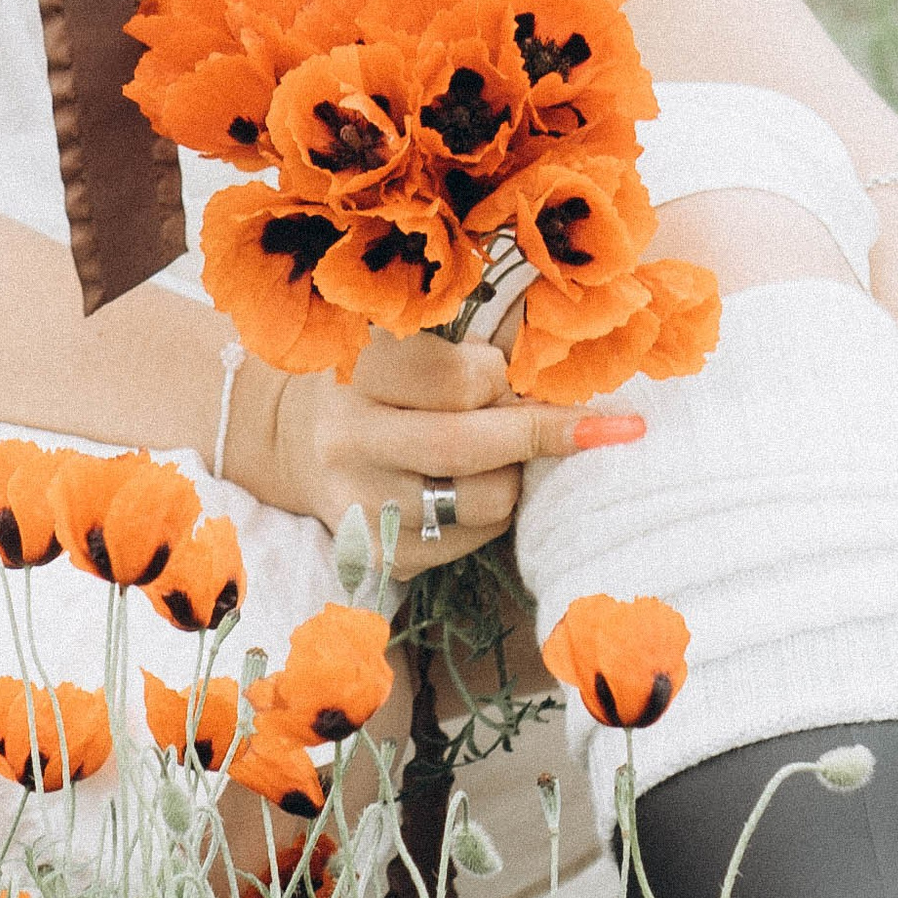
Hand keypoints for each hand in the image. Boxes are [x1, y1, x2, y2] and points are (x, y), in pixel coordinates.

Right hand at [228, 330, 643, 577]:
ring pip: (482, 502)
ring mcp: (358, 506)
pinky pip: (470, 544)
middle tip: (596, 426)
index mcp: (357, 371)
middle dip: (540, 433)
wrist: (301, 441)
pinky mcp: (378, 555)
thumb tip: (568, 354)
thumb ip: (478, 341)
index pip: (455, 376)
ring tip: (502, 455)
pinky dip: (490, 517)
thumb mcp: (408, 342)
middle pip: (469, 445)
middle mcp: (347, 440)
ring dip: (515, 477)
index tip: (517, 374)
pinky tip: (472, 490)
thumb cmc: (378, 378)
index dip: (503, 376)